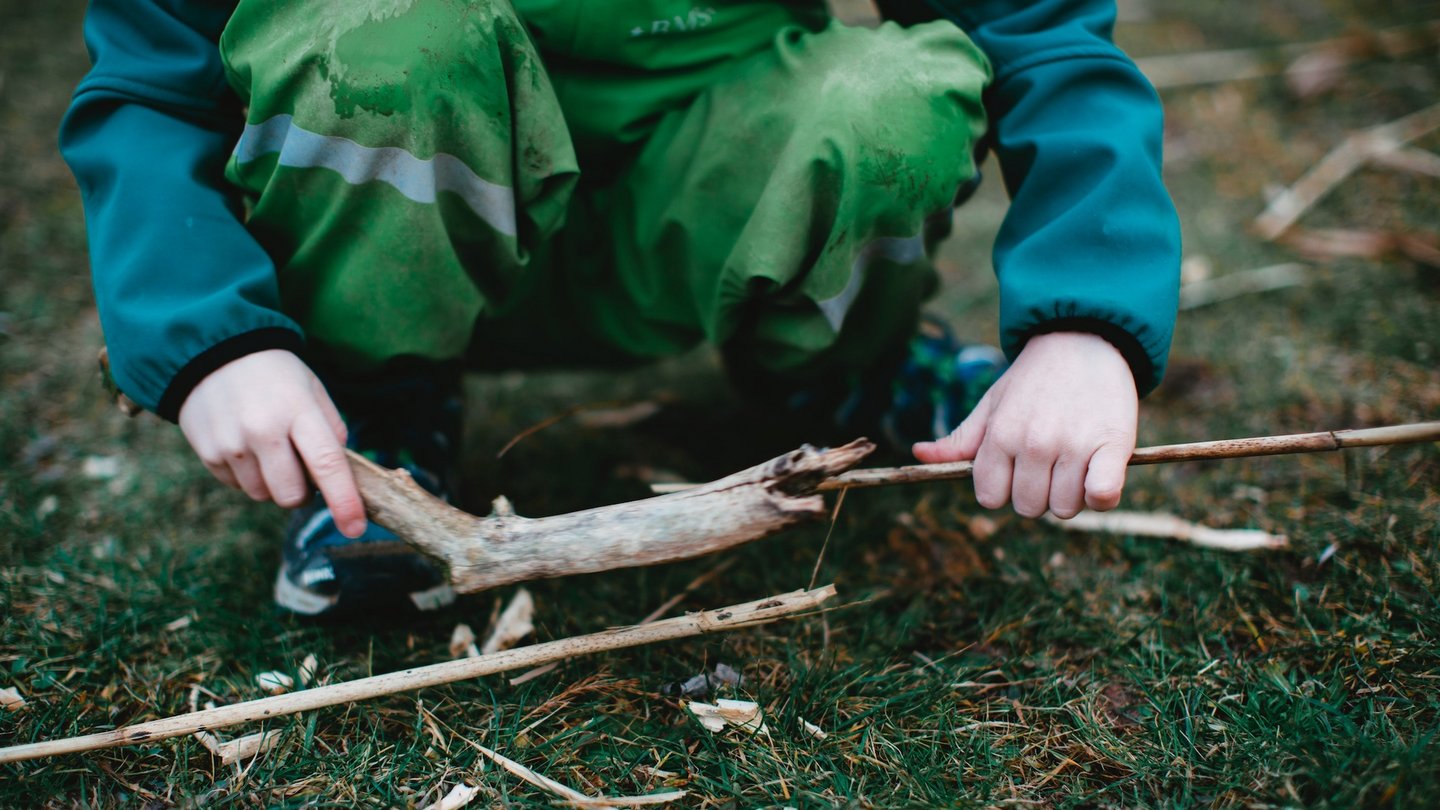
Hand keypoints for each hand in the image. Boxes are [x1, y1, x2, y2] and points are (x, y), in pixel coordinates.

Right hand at [178, 349, 366, 536]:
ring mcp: (232, 444)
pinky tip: (245, 445)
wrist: (210, 351)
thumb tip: (340, 473)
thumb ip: (331, 429)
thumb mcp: (311, 389)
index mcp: (298, 410)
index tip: (354, 528)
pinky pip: (238, 486)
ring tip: (268, 448)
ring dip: (273, 483)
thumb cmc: (274, 374)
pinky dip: (247, 475)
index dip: (344, 501)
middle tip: (300, 466)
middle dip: (302, 492)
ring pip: (263, 495)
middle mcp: (263, 430)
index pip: (327, 464)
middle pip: (292, 495)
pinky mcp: (208, 453)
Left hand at [912, 331, 1137, 517]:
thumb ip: (961, 438)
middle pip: (1027, 507)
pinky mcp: (1113, 446)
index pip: (989, 497)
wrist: (1084, 340)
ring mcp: (1073, 446)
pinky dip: (1101, 496)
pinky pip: (1102, 496)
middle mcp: (1034, 443)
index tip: (1017, 470)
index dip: (1003, 489)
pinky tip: (1099, 476)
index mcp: (1000, 435)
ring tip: (1075, 464)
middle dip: (1037, 494)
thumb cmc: (1033, 379)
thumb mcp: (992, 404)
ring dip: (1070, 495)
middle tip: (1050, 465)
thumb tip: (919, 453)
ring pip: (1064, 509)